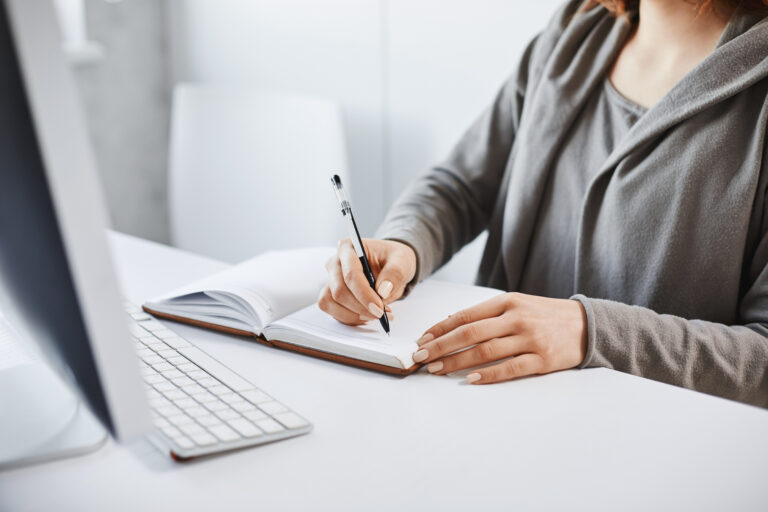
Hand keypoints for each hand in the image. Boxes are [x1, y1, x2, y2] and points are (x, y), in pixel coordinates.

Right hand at [318, 238, 416, 325]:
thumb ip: (395, 273)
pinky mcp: (332, 295)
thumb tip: (383, 291)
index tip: (379, 308)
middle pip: (339, 291)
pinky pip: (334, 312)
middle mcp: (335, 263)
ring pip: (331, 303)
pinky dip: (351, 319)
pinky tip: (368, 315)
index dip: (364, 294)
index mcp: (348, 247)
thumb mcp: (402, 261)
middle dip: (360, 307)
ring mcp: (331, 280)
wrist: (392, 267)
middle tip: (381, 314)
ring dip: (354, 315)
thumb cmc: (394, 259)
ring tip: (377, 314)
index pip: (350, 274)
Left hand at [412, 292, 586, 383]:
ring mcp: (530, 339)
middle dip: (440, 346)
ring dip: (456, 362)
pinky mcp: (543, 359)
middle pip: (469, 333)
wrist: (586, 325)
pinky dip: (488, 375)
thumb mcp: (517, 305)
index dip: (440, 328)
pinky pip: (510, 368)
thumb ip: (488, 314)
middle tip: (420, 357)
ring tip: (436, 369)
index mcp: (507, 301)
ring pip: (485, 352)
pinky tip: (471, 379)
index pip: (465, 315)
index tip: (421, 339)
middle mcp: (516, 318)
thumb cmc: (545, 316)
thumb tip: (450, 323)